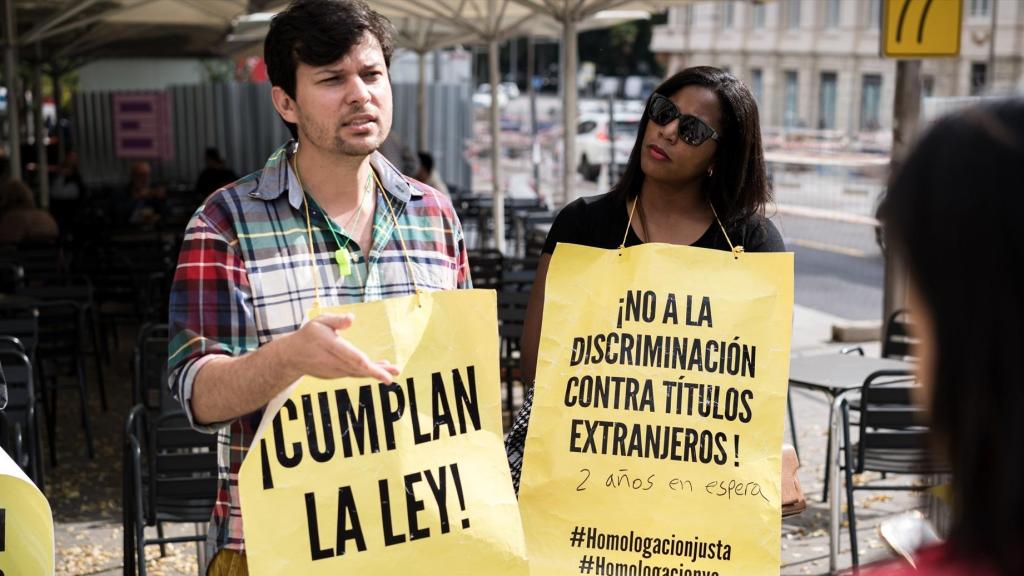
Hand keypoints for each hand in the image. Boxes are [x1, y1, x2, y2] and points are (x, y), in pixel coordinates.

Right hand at [282, 313, 399, 382]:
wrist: (292, 356)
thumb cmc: (308, 335)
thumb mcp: (319, 322)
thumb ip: (336, 320)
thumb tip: (352, 318)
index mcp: (331, 347)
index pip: (354, 358)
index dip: (371, 366)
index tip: (384, 372)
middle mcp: (334, 362)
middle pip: (360, 368)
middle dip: (379, 371)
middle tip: (396, 371)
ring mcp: (335, 371)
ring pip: (359, 373)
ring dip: (376, 372)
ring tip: (393, 370)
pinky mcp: (336, 374)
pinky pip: (354, 374)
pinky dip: (367, 372)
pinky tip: (380, 368)